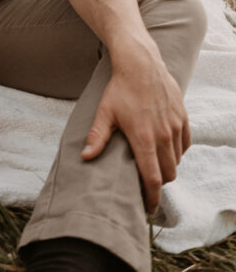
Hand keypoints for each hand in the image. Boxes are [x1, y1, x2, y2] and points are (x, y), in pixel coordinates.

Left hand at [81, 50, 189, 212]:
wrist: (140, 63)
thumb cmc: (120, 88)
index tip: (148, 208)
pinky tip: (166, 147)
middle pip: (169, 174)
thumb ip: (96, 137)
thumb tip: (85, 157)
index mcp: (144, 139)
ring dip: (168, 166)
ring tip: (154, 163)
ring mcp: (175, 126)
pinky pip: (185, 144)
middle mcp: (164, 136)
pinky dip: (177, 150)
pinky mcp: (183, 117)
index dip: (152, 198)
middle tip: (148, 182)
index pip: (153, 179)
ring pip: (177, 160)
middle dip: (159, 182)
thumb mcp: (105, 112)